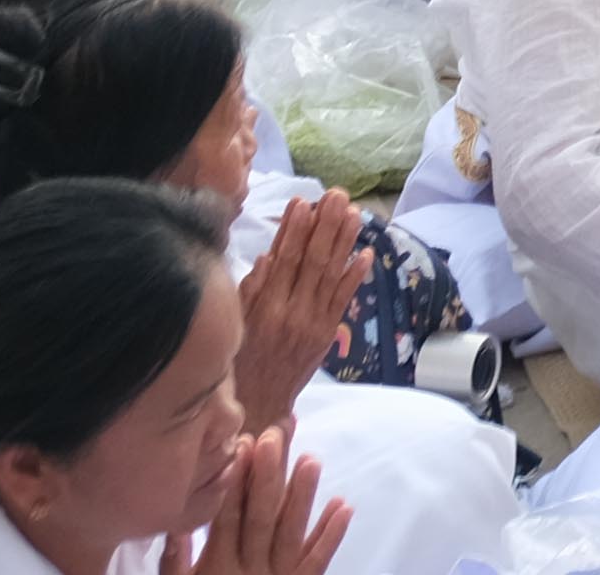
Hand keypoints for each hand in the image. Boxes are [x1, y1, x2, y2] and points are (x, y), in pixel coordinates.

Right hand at [179, 421, 340, 574]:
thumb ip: (175, 561)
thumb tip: (175, 524)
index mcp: (217, 567)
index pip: (227, 518)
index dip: (235, 481)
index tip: (242, 443)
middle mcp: (249, 570)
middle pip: (261, 519)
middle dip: (268, 476)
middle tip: (275, 436)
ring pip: (291, 535)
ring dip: (303, 497)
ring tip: (312, 459)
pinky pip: (316, 563)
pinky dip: (330, 535)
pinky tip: (343, 505)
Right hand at [232, 188, 363, 427]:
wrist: (257, 403)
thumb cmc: (239, 359)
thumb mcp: (235, 324)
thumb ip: (251, 290)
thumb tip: (269, 255)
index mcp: (265, 309)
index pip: (284, 260)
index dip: (294, 229)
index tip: (303, 202)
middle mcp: (292, 313)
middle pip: (312, 262)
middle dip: (325, 226)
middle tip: (337, 195)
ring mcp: (313, 323)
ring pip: (331, 276)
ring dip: (344, 243)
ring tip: (354, 213)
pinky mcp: (327, 333)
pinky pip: (343, 300)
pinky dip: (355, 277)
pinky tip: (365, 254)